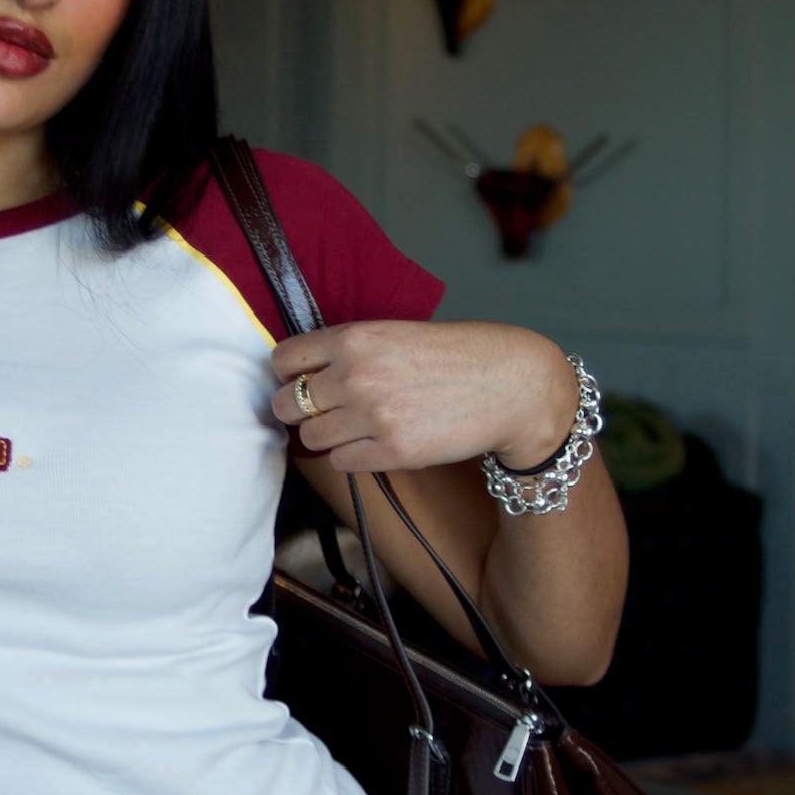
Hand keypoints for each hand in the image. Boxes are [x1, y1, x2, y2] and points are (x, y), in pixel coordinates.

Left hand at [269, 320, 577, 473]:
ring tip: (354, 427)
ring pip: (310, 437)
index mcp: (355, 338)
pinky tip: (374, 442)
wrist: (511, 385)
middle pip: (286, 404)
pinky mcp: (392, 452)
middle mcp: (356, 376)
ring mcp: (373, 416)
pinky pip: (340, 461)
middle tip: (322, 410)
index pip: (284, 360)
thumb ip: (351, 349)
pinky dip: (350, 455)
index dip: (286, 374)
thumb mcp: (397, 332)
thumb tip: (304, 374)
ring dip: (326, 435)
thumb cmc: (457, 355)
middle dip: (298, 410)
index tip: (299, 381)